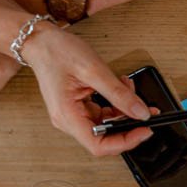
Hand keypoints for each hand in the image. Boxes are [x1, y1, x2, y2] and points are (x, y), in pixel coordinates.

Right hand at [18, 24, 153, 156]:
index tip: (144, 131)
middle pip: (105, 136)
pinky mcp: (78, 107)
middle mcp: (68, 120)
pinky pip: (103, 112)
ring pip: (107, 123)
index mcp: (66, 115)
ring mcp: (73, 114)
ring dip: (124, 109)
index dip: (125, 142)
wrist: (41, 41)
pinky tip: (120, 87)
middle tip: (145, 109)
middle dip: (128, 122)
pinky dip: (116, 102)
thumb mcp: (93, 70)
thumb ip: (119, 94)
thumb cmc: (56, 52)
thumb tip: (140, 113)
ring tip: (128, 87)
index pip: (98, 145)